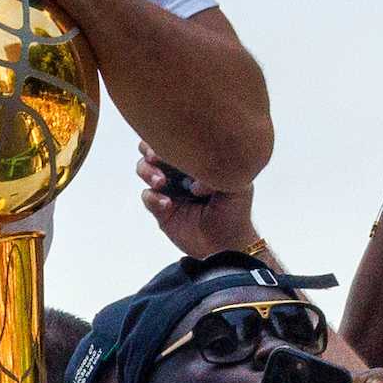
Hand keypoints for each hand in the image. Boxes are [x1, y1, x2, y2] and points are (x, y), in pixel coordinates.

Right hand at [136, 140, 259, 258]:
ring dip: (148, 172)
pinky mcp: (160, 209)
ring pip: (144, 170)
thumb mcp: (238, 186)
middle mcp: (180, 172)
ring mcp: (168, 189)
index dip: (168, 138)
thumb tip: (194, 181)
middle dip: (149, 150)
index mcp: (197, 160)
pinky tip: (169, 205)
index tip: (169, 145)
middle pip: (152, 149)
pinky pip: (148, 197)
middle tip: (155, 158)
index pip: (177, 141)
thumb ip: (221, 172)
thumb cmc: (235, 213)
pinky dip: (153, 198)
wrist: (226, 245)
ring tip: (161, 183)